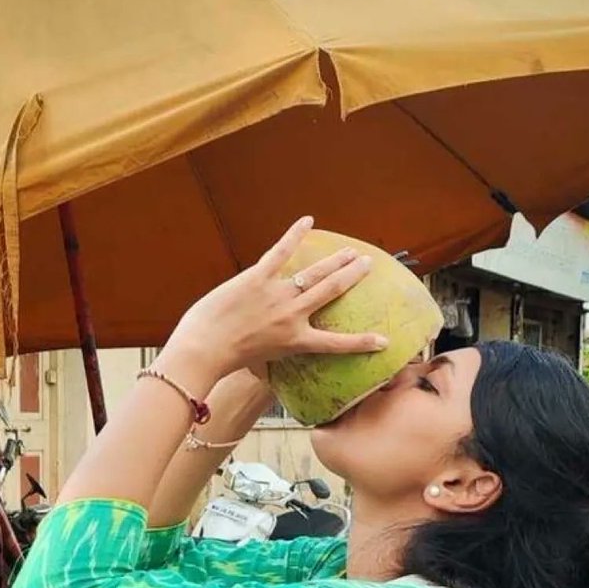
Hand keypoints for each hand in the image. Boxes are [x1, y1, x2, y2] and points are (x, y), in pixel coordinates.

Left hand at [161, 217, 385, 381]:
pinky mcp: (257, 277)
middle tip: (366, 264)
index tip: (384, 341)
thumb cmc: (226, 360)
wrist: (204, 348)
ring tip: (351, 251)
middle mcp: (293, 315)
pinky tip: (308, 220)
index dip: (363, 343)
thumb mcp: (257, 364)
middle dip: (352, 276)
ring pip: (315, 272)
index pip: (337, 344)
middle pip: (332, 291)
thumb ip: (271, 357)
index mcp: (295, 341)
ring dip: (336, 260)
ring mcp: (277, 294)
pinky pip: (280, 252)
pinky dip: (294, 235)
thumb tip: (269, 367)